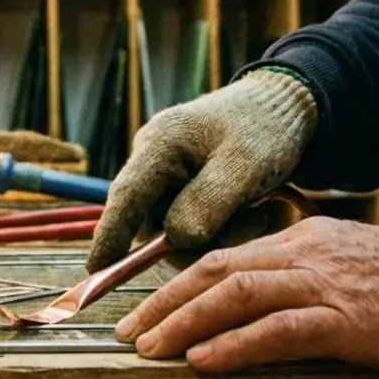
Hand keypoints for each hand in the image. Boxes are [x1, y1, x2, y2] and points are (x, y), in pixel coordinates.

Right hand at [85, 70, 317, 270]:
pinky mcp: (184, 190)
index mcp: (160, 145)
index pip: (125, 197)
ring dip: (213, 235)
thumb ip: (207, 203)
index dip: (109, 236)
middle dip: (194, 239)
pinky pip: (189, 224)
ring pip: (173, 230)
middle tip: (251, 224)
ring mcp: (167, 177)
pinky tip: (250, 213)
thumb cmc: (264, 128)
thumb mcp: (244, 164)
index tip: (96, 271)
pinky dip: (219, 229)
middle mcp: (154, 161)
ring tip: (256, 215)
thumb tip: (174, 240)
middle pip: (152, 222)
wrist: (283, 107)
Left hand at [114, 216, 378, 378]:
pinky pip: (278, 329)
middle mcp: (306, 253)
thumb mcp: (354, 269)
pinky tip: (203, 362)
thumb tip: (263, 306)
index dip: (176, 284)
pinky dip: (234, 345)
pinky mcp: (349, 320)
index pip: (224, 257)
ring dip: (184, 322)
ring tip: (149, 348)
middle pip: (214, 270)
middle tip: (126, 331)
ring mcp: (326, 283)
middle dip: (162, 302)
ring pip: (235, 294)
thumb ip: (308, 279)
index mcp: (305, 241)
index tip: (143, 309)